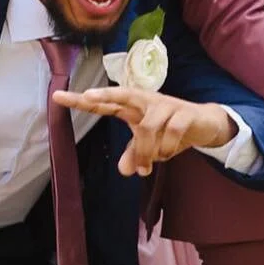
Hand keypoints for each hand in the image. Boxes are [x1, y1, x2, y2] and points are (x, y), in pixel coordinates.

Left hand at [53, 85, 236, 176]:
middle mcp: (146, 101)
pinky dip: (167, 148)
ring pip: (148, 128)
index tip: (58, 98)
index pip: (104, 104)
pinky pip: (171, 132)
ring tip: (150, 165)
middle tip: (87, 97)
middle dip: (104, 96)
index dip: (82, 101)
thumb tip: (126, 170)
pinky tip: (168, 153)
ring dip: (147, 151)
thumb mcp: (149, 146)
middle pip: (122, 94)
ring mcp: (165, 105)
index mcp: (132, 107)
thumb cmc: (170, 131)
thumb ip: (134, 155)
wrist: (205, 123)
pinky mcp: (183, 113)